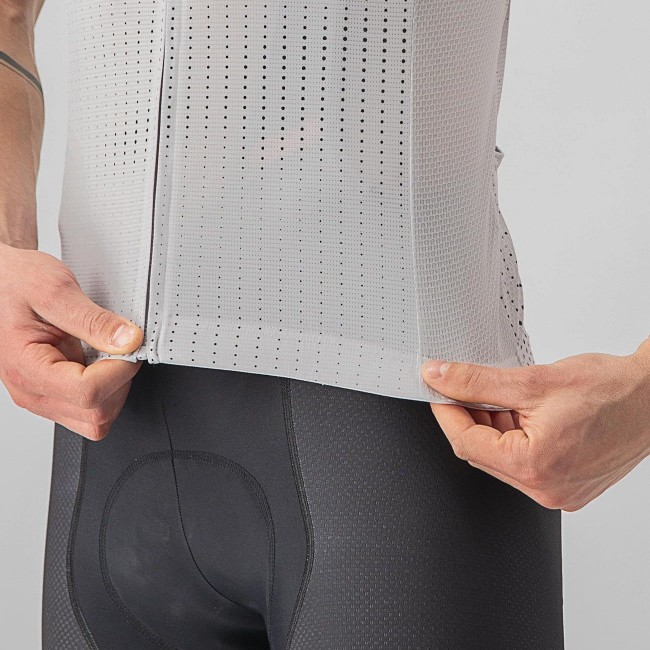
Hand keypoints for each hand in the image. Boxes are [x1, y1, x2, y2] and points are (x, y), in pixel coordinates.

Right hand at [0, 241, 143, 440]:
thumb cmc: (15, 282)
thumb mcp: (55, 290)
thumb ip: (94, 319)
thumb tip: (129, 341)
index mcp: (27, 368)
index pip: (88, 393)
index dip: (120, 370)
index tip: (128, 344)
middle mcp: (31, 391)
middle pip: (96, 414)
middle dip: (120, 381)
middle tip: (120, 347)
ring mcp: (42, 396)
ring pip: (96, 419)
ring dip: (115, 389)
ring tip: (107, 353)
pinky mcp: (53, 394)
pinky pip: (90, 410)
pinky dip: (107, 390)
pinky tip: (101, 361)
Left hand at [420, 338, 649, 510]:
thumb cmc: (610, 390)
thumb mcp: (533, 381)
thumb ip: (477, 381)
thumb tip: (439, 377)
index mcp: (535, 467)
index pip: (466, 442)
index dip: (445, 412)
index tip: (436, 389)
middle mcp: (546, 489)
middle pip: (481, 453)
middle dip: (468, 418)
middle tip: (464, 387)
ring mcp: (559, 491)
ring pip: (501, 459)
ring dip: (492, 427)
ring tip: (502, 397)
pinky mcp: (568, 486)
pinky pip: (524, 465)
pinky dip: (513, 438)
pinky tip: (519, 413)